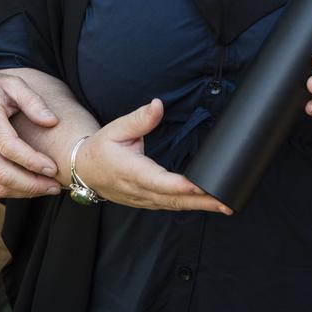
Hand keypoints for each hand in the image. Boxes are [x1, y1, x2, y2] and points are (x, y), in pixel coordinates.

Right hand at [0, 68, 61, 198]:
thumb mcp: (11, 83)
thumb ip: (33, 100)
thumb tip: (52, 121)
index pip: (9, 146)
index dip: (32, 161)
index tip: (53, 168)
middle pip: (2, 172)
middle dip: (32, 184)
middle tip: (54, 186)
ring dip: (24, 192)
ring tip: (47, 188)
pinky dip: (12, 191)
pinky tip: (30, 187)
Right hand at [75, 98, 231, 213]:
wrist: (85, 170)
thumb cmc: (101, 149)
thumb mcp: (116, 128)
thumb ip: (140, 118)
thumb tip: (157, 105)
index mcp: (132, 171)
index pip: (160, 182)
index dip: (181, 186)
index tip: (200, 185)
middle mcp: (139, 190)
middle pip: (174, 200)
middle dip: (201, 202)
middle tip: (226, 201)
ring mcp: (144, 200)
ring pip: (175, 206)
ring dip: (200, 207)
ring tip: (225, 204)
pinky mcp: (148, 202)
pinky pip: (171, 206)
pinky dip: (190, 206)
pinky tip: (207, 204)